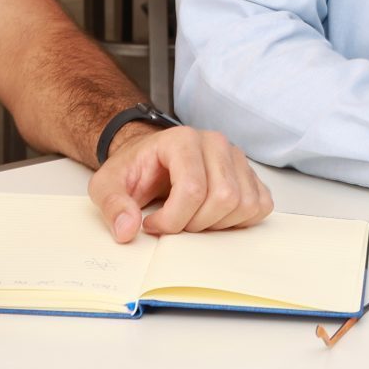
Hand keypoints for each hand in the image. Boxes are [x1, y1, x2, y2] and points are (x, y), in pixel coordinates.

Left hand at [87, 124, 273, 241]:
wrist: (149, 158)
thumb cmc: (134, 170)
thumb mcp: (107, 185)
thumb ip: (112, 205)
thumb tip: (128, 229)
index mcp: (182, 139)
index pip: (193, 189)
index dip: (172, 220)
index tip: (152, 224)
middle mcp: (215, 143)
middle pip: (223, 198)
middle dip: (196, 224)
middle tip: (174, 223)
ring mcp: (236, 157)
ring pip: (244, 204)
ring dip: (217, 225)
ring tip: (192, 219)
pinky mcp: (249, 174)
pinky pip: (261, 205)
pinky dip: (240, 221)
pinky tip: (214, 218)